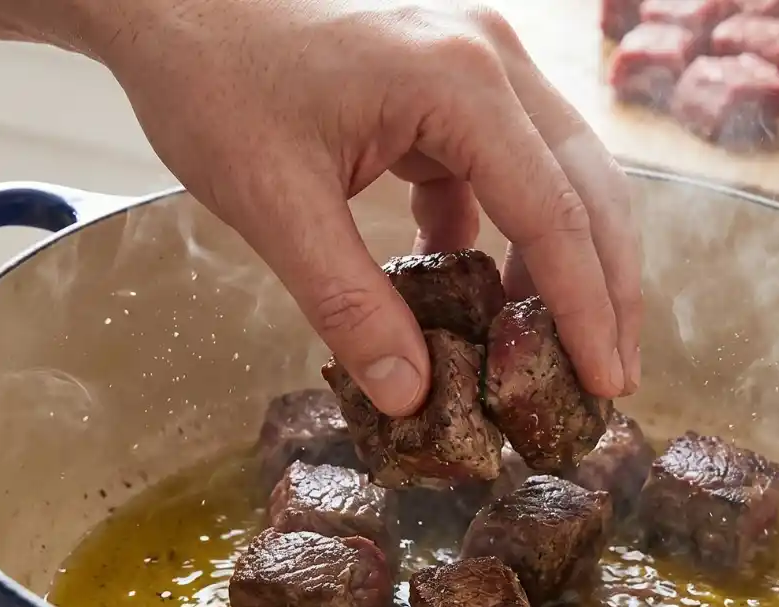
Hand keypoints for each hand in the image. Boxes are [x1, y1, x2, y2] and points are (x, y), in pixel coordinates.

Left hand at [82, 0, 643, 414]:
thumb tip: (412, 396)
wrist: (168, 0)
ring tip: (553, 348)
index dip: (584, 309)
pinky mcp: (447, 77)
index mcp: (459, 81)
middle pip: (588, 185)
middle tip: (610, 378)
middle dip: (605, 287)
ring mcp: (474, 59)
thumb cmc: (211, 81)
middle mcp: (490, 57)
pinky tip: (476, 292)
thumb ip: (350, 305)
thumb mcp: (276, 206)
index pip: (554, 213)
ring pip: (557, 173)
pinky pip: (503, 163)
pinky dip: (502, 230)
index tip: (604, 383)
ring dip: (562, 259)